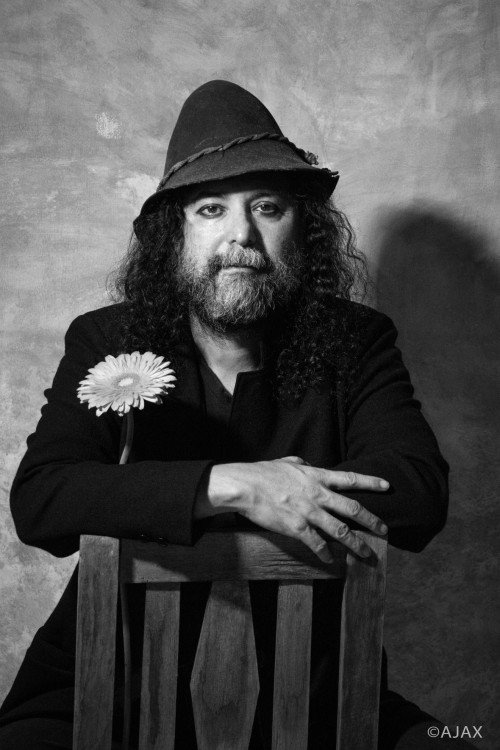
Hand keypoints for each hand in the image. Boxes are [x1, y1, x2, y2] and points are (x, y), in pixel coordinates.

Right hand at [199, 456, 388, 562]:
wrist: (245, 486)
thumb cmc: (262, 472)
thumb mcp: (287, 462)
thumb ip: (302, 464)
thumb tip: (308, 465)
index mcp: (316, 477)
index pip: (350, 479)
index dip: (370, 482)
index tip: (387, 486)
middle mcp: (318, 495)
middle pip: (352, 508)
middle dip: (371, 520)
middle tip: (385, 530)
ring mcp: (309, 512)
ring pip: (340, 530)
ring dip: (356, 543)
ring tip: (367, 553)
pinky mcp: (297, 528)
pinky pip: (317, 544)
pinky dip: (326, 553)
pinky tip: (330, 560)